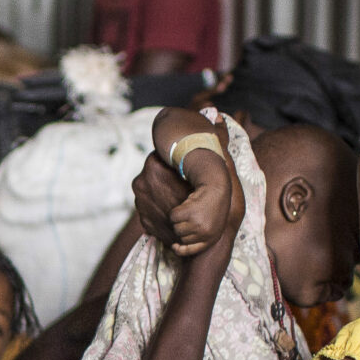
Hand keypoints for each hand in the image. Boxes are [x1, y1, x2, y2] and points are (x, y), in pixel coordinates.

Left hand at [139, 110, 241, 257]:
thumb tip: (216, 112)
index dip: (179, 159)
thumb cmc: (216, 204)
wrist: (206, 246)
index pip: (164, 153)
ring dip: (166, 193)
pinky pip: (153, 209)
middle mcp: (140, 183)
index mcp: (153, 167)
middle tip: (188, 185)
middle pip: (157, 172)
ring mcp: (139, 204)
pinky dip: (164, 209)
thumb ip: (217, 139)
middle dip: (170, 176)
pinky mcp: (142, 222)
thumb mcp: (220, 170)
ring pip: (154, 191)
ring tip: (185, 200)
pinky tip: (180, 213)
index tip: (188, 166)